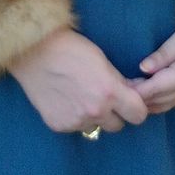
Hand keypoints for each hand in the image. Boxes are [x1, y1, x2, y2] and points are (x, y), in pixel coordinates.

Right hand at [9, 28, 148, 133]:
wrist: (35, 51)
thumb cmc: (72, 47)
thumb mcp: (102, 60)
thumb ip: (119, 82)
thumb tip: (133, 93)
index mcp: (109, 92)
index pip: (138, 115)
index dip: (136, 107)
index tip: (130, 101)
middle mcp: (95, 111)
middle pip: (118, 125)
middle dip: (115, 113)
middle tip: (105, 97)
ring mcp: (76, 121)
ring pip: (96, 127)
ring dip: (94, 116)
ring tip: (81, 95)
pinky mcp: (59, 126)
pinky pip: (76, 127)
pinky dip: (75, 116)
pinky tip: (66, 98)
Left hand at [130, 21, 174, 112]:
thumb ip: (165, 52)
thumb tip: (144, 68)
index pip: (159, 88)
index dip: (139, 91)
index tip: (121, 88)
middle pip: (160, 99)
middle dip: (139, 98)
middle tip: (118, 89)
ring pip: (165, 103)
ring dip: (147, 101)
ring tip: (128, 91)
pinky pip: (172, 100)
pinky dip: (157, 100)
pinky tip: (146, 93)